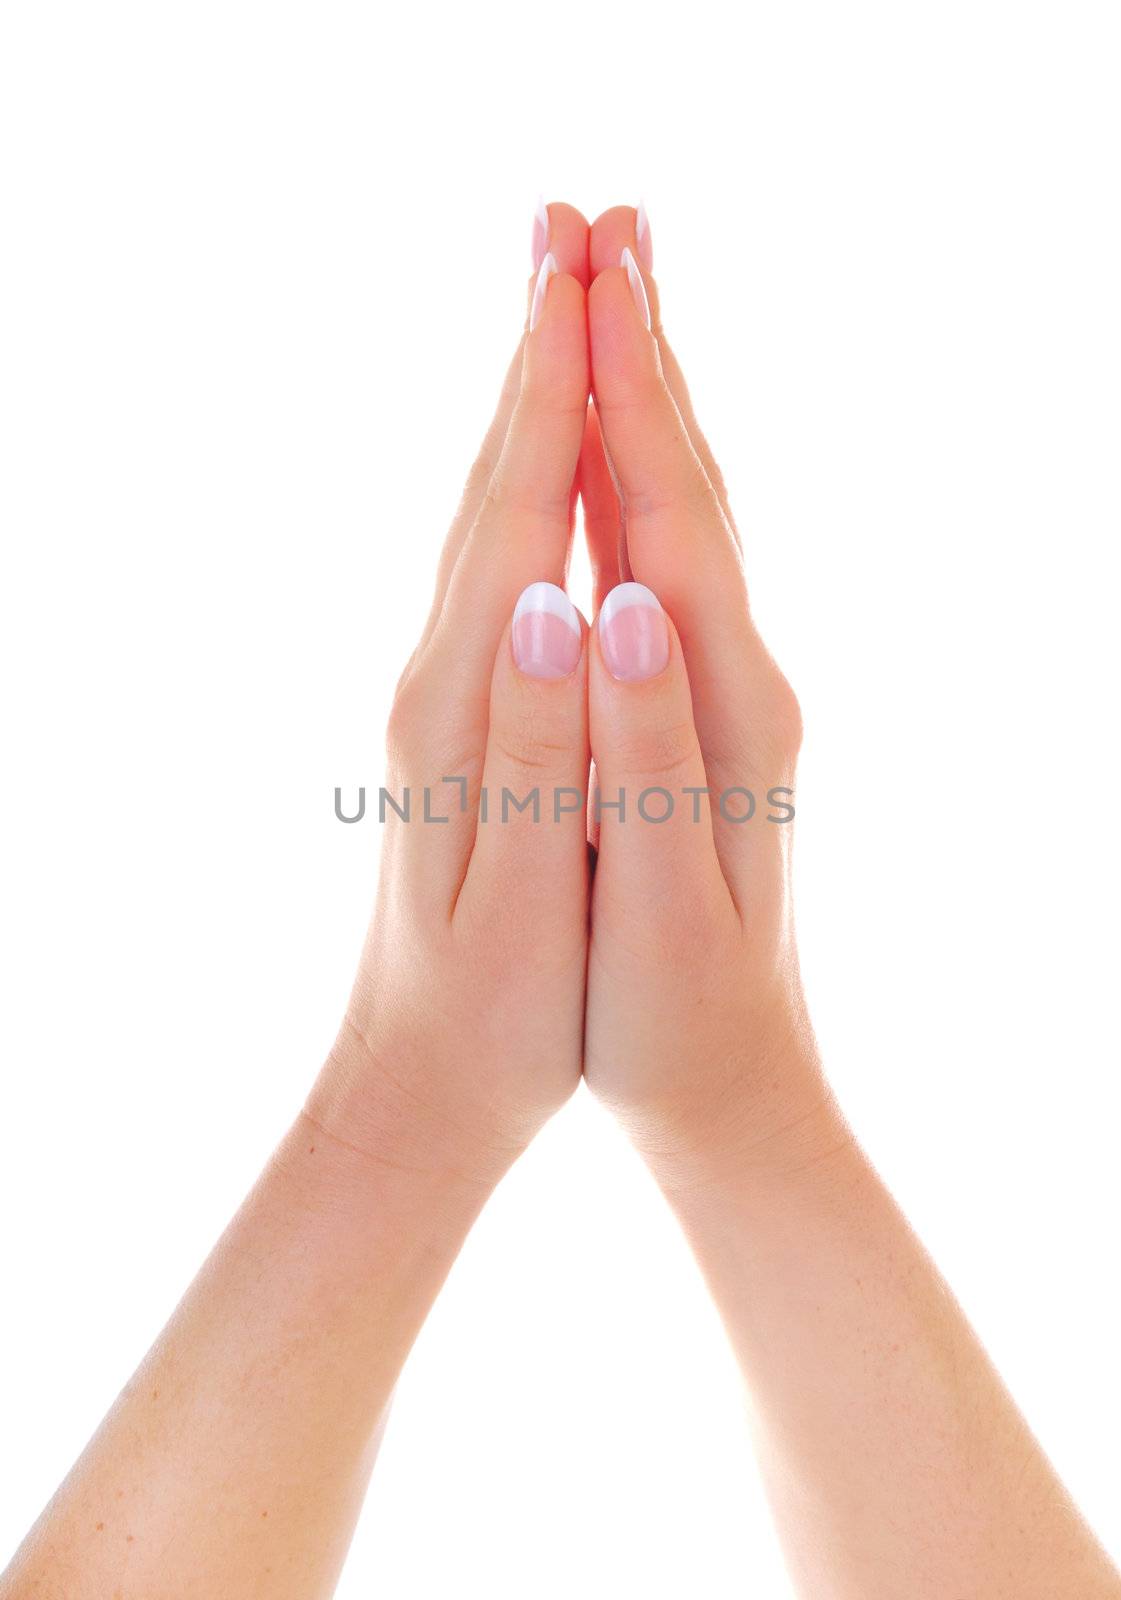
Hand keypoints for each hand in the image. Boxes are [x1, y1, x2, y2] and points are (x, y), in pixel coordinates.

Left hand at [306, 204, 593, 1190]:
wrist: (414, 1086)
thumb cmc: (494, 1018)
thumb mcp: (525, 899)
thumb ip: (538, 748)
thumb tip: (556, 598)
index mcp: (460, 710)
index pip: (513, 521)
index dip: (554, 397)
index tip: (586, 280)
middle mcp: (437, 680)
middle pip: (488, 490)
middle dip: (533, 358)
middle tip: (569, 232)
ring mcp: (440, 695)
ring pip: (485, 520)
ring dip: (521, 407)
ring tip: (560, 311)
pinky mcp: (456, 720)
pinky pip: (493, 570)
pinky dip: (522, 491)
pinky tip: (543, 471)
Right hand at [579, 208, 827, 1183]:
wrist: (732, 1087)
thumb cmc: (673, 1022)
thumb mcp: (662, 908)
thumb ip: (645, 749)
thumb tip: (615, 599)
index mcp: (726, 710)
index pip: (671, 518)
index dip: (625, 394)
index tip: (584, 272)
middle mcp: (739, 676)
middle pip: (688, 483)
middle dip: (641, 349)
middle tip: (597, 221)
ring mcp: (724, 688)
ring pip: (681, 513)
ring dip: (646, 395)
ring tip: (607, 294)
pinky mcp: (698, 710)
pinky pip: (665, 566)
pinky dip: (637, 482)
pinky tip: (611, 452)